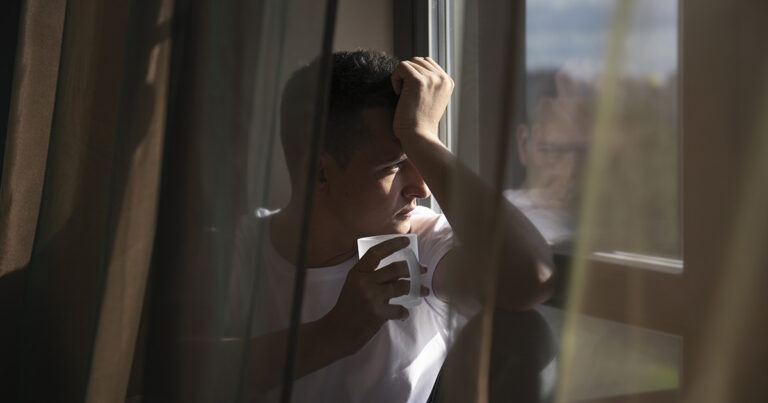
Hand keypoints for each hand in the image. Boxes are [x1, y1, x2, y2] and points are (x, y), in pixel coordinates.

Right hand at [322, 236, 428, 354]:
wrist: (335, 332)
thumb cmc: (346, 309)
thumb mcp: (353, 286)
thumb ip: (370, 277)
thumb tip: (396, 272)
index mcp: (357, 273)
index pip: (376, 253)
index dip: (392, 245)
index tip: (406, 241)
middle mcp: (364, 282)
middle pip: (395, 268)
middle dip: (413, 268)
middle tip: (421, 270)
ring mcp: (371, 297)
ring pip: (401, 287)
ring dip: (416, 289)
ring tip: (422, 291)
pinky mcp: (377, 313)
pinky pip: (399, 309)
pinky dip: (404, 312)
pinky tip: (403, 314)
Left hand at [391, 57, 453, 140]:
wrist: (419, 136)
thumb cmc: (420, 123)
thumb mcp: (431, 100)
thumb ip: (428, 83)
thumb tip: (413, 67)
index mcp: (448, 82)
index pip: (427, 63)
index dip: (414, 74)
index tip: (412, 93)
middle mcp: (442, 78)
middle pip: (418, 60)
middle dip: (407, 75)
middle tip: (406, 95)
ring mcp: (431, 78)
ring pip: (409, 63)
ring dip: (401, 78)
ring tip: (403, 96)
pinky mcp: (418, 81)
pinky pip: (400, 67)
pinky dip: (395, 79)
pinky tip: (399, 94)